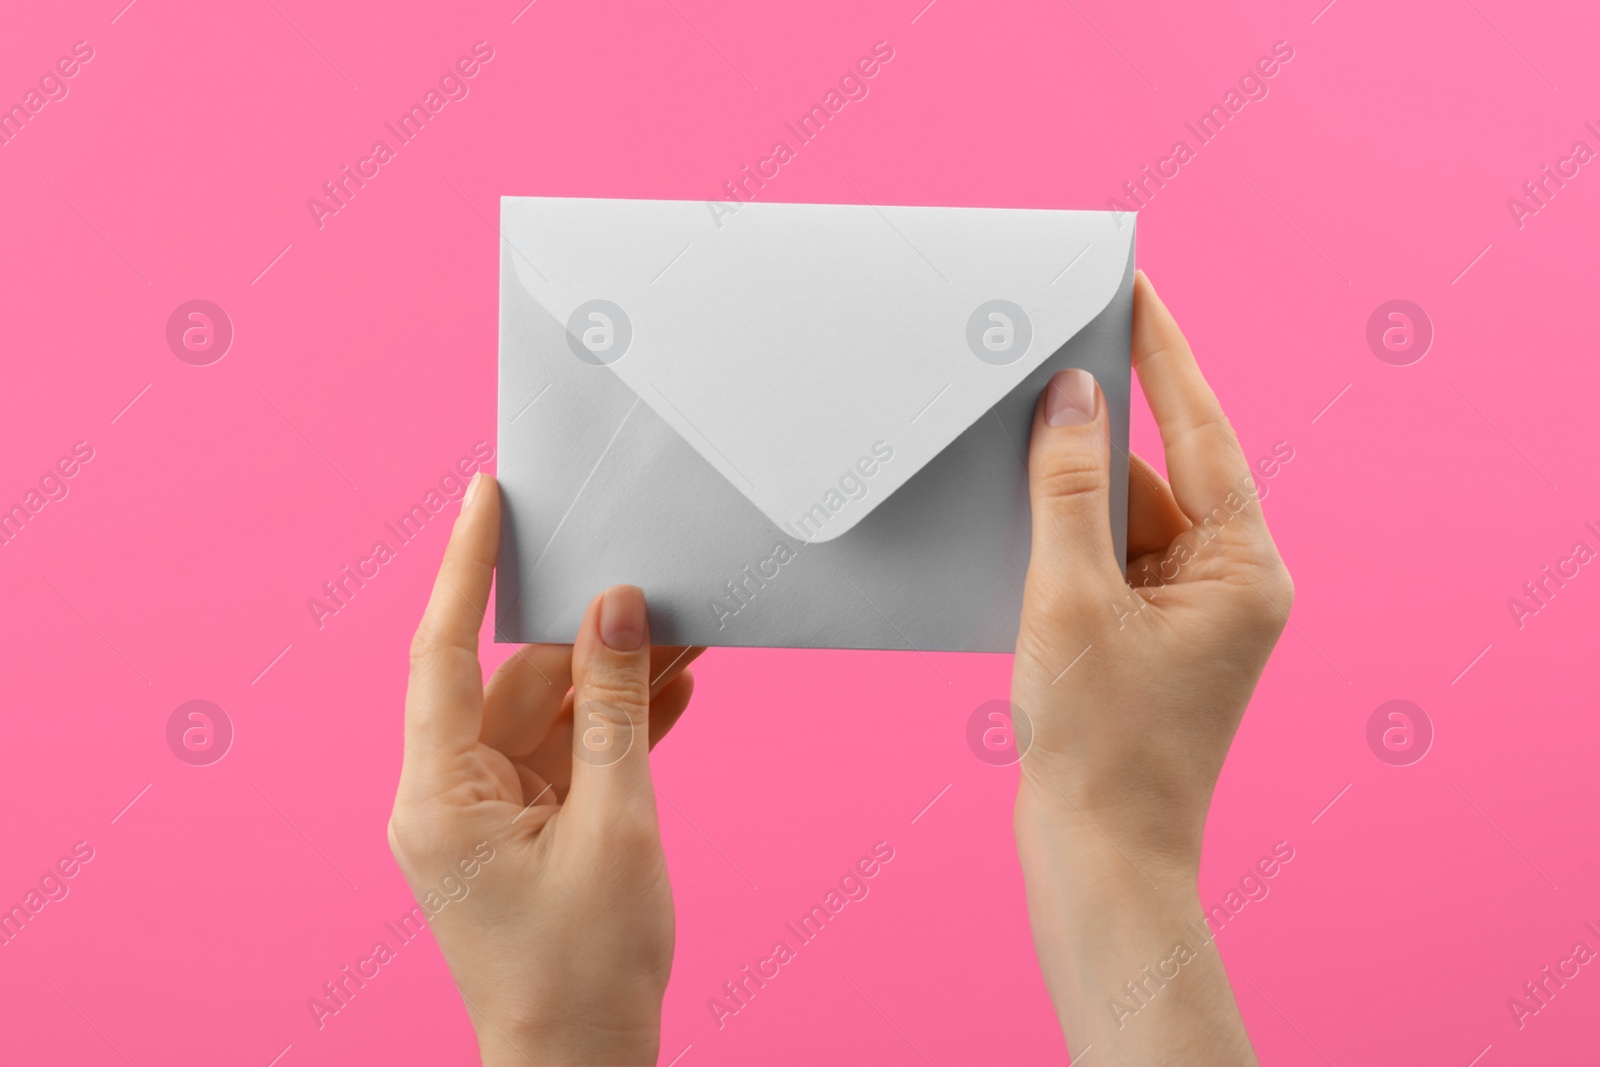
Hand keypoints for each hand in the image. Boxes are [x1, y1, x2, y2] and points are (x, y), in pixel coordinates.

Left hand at [388, 473, 701, 1064]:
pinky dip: (620, 728)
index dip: (464, 567)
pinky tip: (677, 691)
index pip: (442, 652)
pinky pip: (572, 757)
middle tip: (652, 579)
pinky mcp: (531, 831)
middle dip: (589, 635)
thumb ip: (616, 707)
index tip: (485, 496)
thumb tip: (616, 609)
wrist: (586, 1064)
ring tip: (687, 632)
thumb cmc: (586, 969)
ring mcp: (492, 815)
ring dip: (617, 681)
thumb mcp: (616, 823)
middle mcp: (451, 796)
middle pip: (516, 682)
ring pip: (554, 716)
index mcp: (439, 795)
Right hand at [1011, 272, 1290, 1064]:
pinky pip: (1108, 557)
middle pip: (1163, 470)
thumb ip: (1069, 490)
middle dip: (1101, 423)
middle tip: (1052, 348)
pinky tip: (1014, 515)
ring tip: (1013, 439)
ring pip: (1128, 515)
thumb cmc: (1100, 744)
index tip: (1136, 288)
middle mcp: (1229, 583)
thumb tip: (1070, 397)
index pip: (1202, 432)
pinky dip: (1064, 535)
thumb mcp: (1073, 598)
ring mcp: (1189, 613)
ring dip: (1072, 486)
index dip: (1164, 356)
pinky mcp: (1148, 637)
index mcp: (1243, 569)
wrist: (1097, 856)